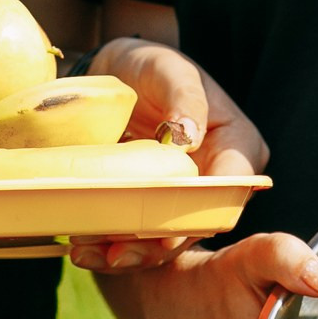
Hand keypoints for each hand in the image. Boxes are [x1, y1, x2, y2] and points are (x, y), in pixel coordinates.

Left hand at [69, 37, 269, 273]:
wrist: (114, 74)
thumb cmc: (151, 66)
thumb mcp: (169, 69)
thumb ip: (184, 98)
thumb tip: (188, 136)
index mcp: (236, 146)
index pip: (233, 187)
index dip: (203, 213)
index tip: (169, 233)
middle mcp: (214, 181)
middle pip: (196, 224)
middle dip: (156, 245)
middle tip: (117, 253)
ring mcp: (180, 199)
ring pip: (163, 240)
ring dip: (127, 252)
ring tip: (88, 252)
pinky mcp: (147, 208)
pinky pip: (134, 235)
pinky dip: (108, 246)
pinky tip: (81, 249)